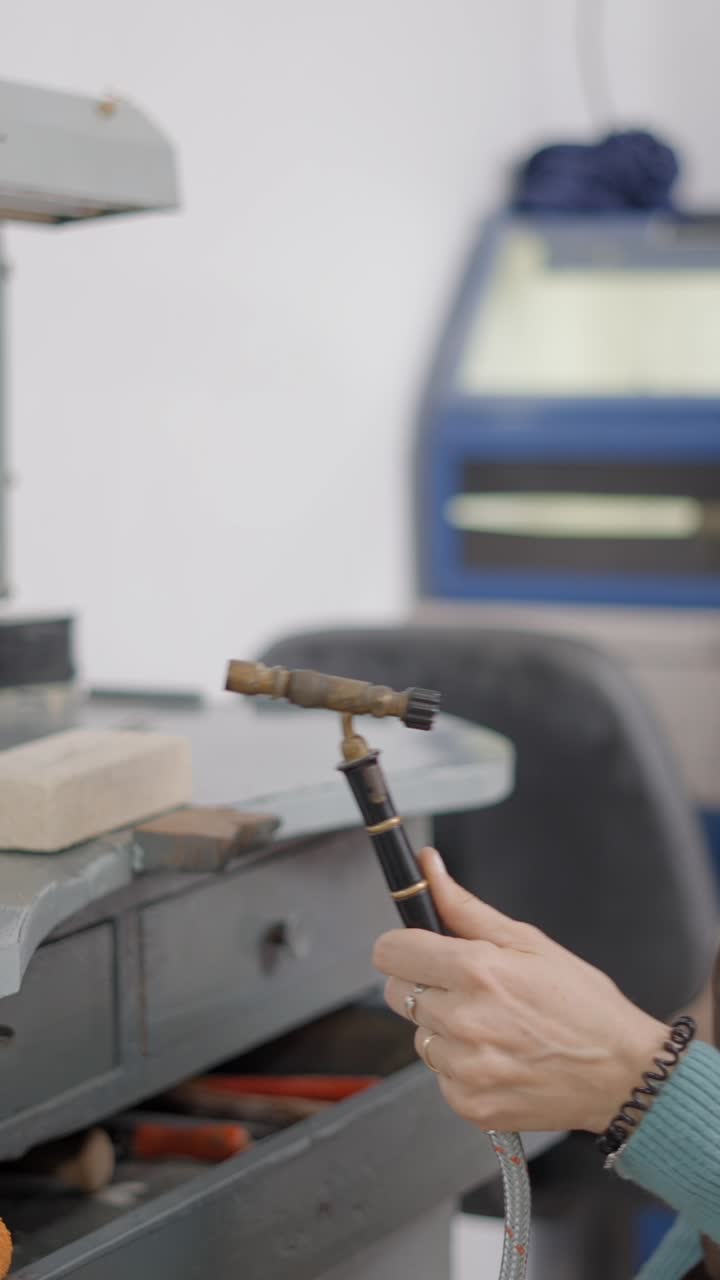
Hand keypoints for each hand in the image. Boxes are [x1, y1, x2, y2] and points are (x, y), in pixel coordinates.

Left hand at [373, 849, 668, 1133]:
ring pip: (419, 1035)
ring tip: (493, 1026)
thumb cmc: (583, 1004)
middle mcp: (463, 1021)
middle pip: (397, 993)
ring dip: (444, 1028)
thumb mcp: (528, 941)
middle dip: (424, 985)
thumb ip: (465, 907)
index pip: (389, 952)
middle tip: (470, 989)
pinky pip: (439, 1074)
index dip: (403, 945)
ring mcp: (465, 1068)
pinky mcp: (469, 1105)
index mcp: (475, 971)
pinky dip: (460, 1065)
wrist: (623, 1073)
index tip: (421, 949)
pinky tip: (499, 1057)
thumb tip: (427, 869)